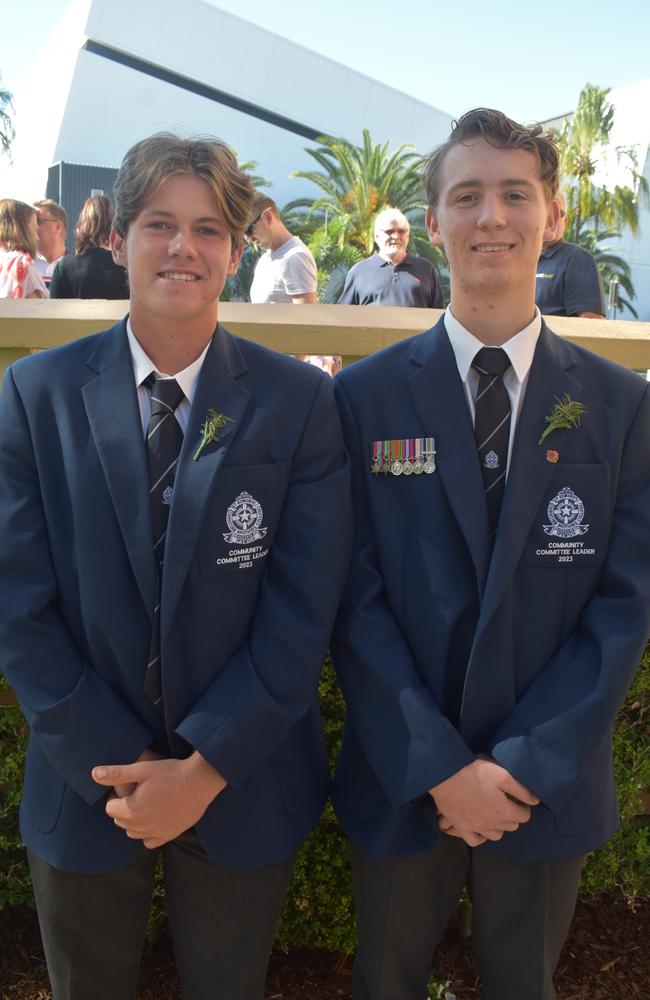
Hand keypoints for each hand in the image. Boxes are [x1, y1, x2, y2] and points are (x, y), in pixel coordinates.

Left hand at [92, 753, 226, 847]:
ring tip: (145, 803)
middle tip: (136, 793)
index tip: (125, 787)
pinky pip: (149, 841)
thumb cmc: (170, 772)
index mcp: (132, 811)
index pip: (110, 809)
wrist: (200, 781)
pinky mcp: (169, 835)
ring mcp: (156, 833)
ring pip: (133, 832)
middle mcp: (141, 827)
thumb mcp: (142, 769)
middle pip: (120, 821)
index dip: (114, 797)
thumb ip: (116, 773)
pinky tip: (155, 818)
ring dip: (134, 821)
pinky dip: (147, 832)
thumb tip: (93, 774)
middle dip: (123, 809)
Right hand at [429, 759, 538, 840]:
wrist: (445, 775)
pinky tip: (482, 827)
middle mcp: (492, 824)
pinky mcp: (461, 827)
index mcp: (504, 812)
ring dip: (500, 825)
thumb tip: (536, 801)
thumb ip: (522, 790)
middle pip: (512, 826)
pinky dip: (481, 836)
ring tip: (495, 812)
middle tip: (507, 800)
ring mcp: (476, 828)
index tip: (518, 796)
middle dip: (513, 814)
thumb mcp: (503, 775)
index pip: (524, 816)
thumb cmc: (475, 772)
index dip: (523, 805)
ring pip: (497, 835)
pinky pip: (476, 841)